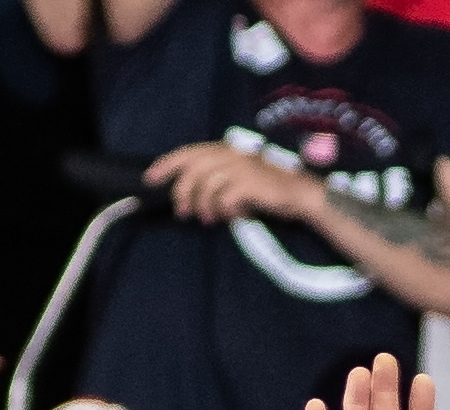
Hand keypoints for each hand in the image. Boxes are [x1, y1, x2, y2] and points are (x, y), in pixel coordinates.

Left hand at [144, 143, 320, 223]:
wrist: (299, 194)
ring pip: (207, 184)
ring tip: (208, 220)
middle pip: (194, 169)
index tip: (151, 178)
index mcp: (225, 150)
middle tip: (182, 213)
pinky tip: (233, 216)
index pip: (189, 152)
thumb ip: (216, 184)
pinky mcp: (251, 183)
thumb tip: (192, 202)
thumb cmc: (267, 191)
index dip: (167, 164)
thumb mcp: (238, 182)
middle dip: (183, 191)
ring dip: (203, 205)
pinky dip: (225, 210)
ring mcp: (241, 167)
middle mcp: (231, 154)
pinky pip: (226, 197)